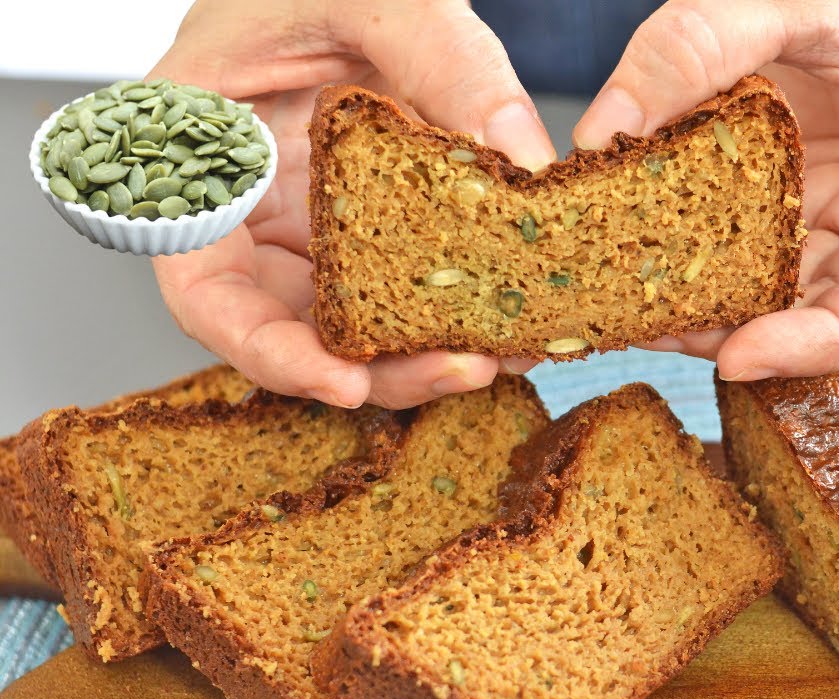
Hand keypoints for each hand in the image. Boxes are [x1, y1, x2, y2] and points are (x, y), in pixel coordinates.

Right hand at [148, 0, 553, 407]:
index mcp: (202, 164)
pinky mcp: (363, 221)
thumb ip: (445, 62)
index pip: (207, 294)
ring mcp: (306, 221)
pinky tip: (511, 311)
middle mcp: (249, 211)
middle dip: (377, 368)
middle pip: (291, 329)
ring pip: (351, 321)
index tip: (345, 385)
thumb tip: (524, 160)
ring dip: (425, 348)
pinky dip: (451, 306)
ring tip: (508, 349)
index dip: (268, 352)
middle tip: (466, 370)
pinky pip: (400, 283)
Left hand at [574, 0, 838, 380]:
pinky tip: (650, 257)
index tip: (737, 356)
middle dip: (752, 333)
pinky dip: (707, 255)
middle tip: (660, 331)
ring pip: (791, 286)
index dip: (824, 341)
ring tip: (638, 306)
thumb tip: (603, 131)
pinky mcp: (806, 186)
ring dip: (720, 305)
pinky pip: (758, 240)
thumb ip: (702, 44)